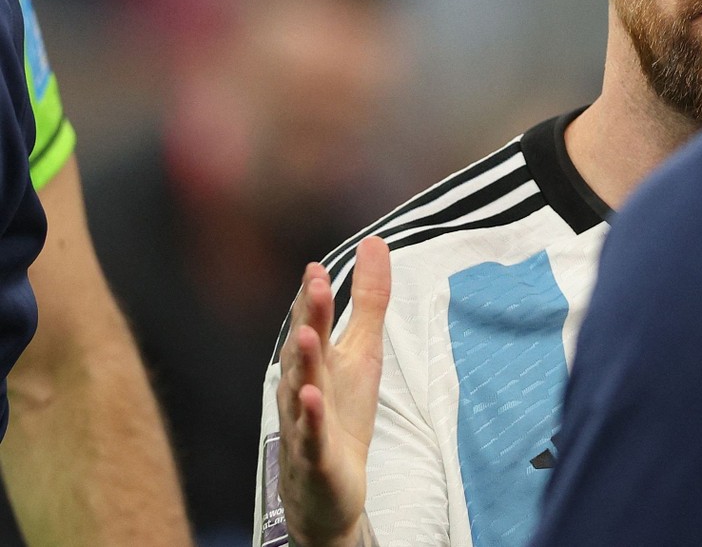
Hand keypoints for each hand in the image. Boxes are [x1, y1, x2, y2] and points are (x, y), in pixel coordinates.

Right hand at [276, 237, 390, 546]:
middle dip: (309, 315)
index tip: (316, 266)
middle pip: (303, 346)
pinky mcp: (316, 455)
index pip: (312, 322)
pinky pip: (311, 434)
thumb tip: (374, 242)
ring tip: (308, 332)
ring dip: (304, 360)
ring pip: (300, 387)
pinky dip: (310, 417)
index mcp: (315, 359)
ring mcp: (305, 421)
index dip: (313, 295)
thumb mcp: (363, 349)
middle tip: (315, 282)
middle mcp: (302, 385)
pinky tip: (311, 397)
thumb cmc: (341, 410)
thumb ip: (369, 299)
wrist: (328, 485)